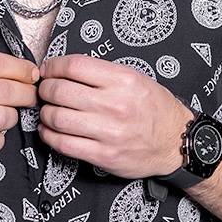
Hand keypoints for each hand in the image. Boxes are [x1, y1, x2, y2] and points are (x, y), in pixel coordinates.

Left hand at [37, 55, 191, 177]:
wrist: (176, 142)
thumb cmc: (155, 109)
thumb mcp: (135, 79)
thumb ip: (102, 73)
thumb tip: (65, 69)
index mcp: (123, 80)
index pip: (74, 66)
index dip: (53, 66)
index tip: (48, 70)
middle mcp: (115, 105)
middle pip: (60, 91)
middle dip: (45, 89)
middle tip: (45, 91)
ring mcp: (109, 132)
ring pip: (57, 118)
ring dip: (45, 113)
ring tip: (48, 110)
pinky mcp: (104, 155)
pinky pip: (63, 144)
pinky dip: (49, 135)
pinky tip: (50, 130)